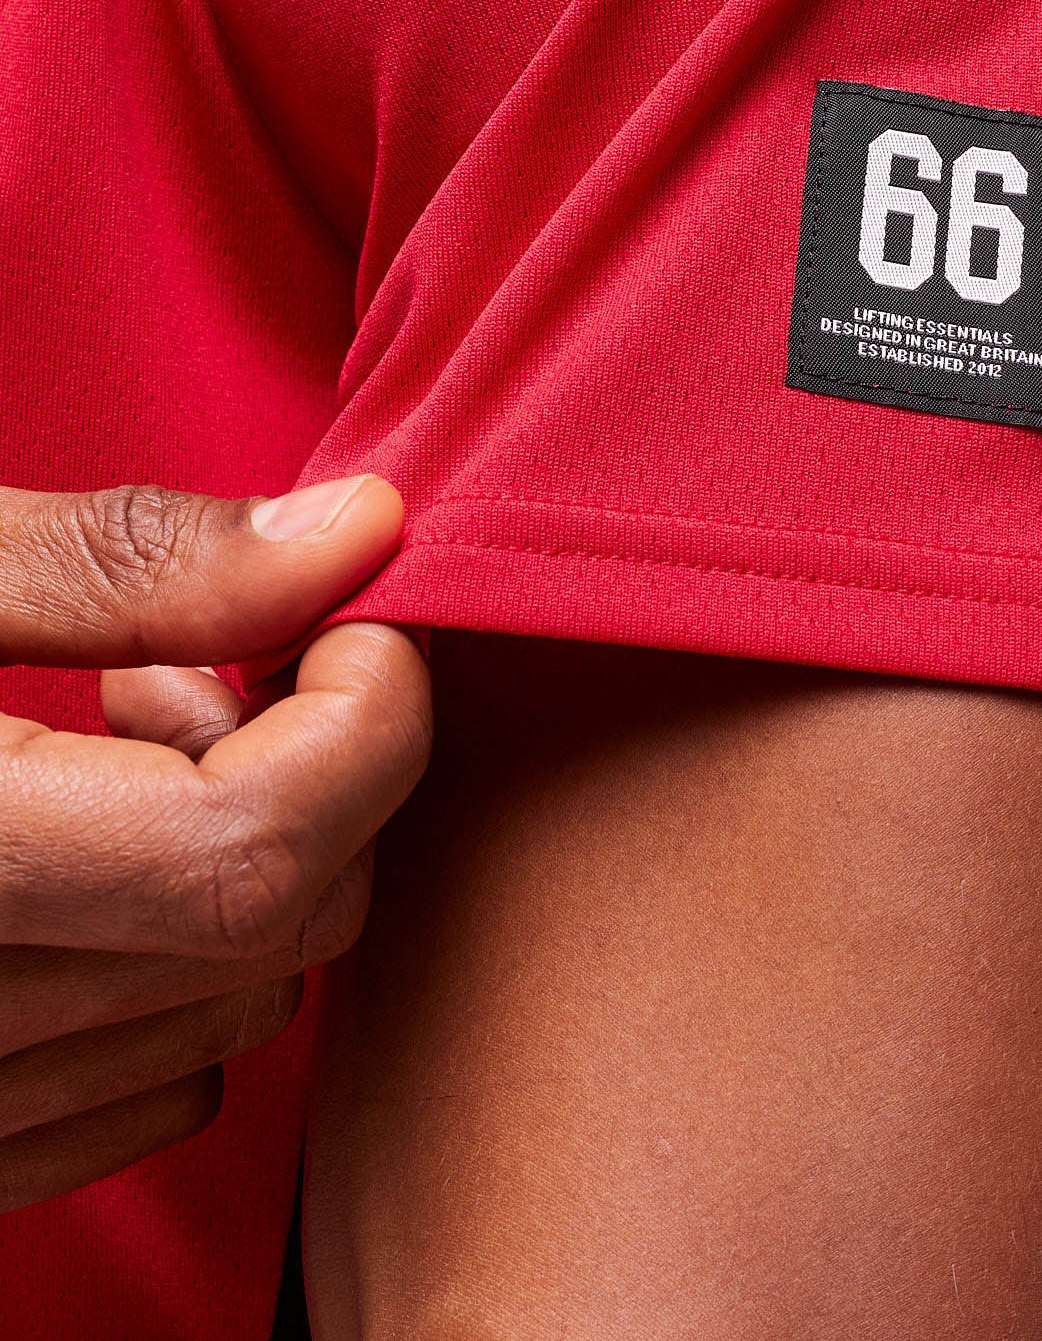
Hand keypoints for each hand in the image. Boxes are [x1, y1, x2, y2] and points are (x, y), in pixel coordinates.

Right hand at [0, 476, 431, 1211]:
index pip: (253, 851)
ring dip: (246, 870)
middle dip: (308, 773)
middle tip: (193, 668)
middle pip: (273, 929)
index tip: (345, 621)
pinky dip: (180, 975)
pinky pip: (144, 1095)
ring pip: (233, 1018)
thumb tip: (358, 535)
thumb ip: (123, 560)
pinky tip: (92, 868)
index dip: (359, 720)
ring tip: (116, 753)